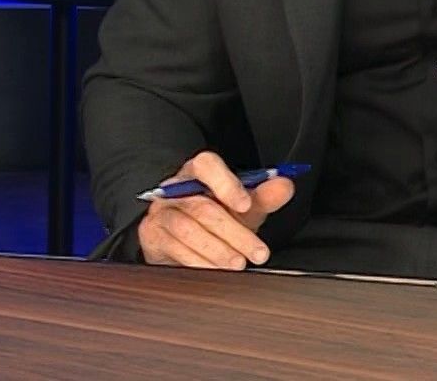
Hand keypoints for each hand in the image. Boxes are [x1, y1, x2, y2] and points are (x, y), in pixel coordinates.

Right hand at [136, 151, 295, 270]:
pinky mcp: (151, 235)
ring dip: (217, 251)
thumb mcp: (241, 207)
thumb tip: (285, 186)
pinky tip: (214, 271)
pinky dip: (197, 262)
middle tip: (258, 253)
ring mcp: (161, 212)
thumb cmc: (213, 217)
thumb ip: (264, 196)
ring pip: (187, 230)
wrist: (180, 239)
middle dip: (235, 233)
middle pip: (203, 207)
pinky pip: (174, 249)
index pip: (206, 165)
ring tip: (238, 264)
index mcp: (198, 173)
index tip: (246, 204)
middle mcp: (176, 189)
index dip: (226, 184)